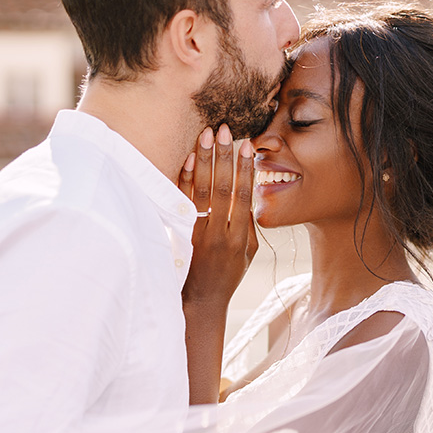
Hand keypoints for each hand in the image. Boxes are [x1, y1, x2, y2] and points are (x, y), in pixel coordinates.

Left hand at [178, 124, 257, 402]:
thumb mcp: (248, 255)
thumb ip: (250, 226)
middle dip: (225, 156)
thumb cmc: (228, 277)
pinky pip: (184, 202)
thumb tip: (249, 198)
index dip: (246, 168)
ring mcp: (199, 234)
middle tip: (224, 130)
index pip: (245, 195)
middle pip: (224, 187)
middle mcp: (221, 233)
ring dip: (206, 160)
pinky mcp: (182, 235)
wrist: (200, 303)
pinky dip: (187, 179)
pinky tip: (190, 159)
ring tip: (207, 134)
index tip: (247, 144)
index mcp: (241, 237)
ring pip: (203, 190)